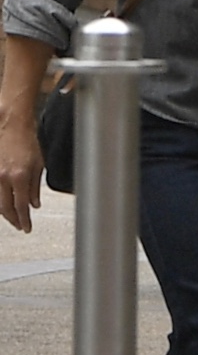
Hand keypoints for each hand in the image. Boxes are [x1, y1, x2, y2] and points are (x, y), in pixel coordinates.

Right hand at [0, 114, 37, 232]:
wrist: (11, 126)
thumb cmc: (27, 141)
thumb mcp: (38, 165)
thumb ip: (35, 187)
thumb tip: (35, 204)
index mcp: (19, 177)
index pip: (21, 206)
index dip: (24, 220)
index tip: (27, 228)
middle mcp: (3, 178)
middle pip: (5, 208)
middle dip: (13, 220)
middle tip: (20, 226)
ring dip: (4, 212)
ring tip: (13, 218)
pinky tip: (4, 204)